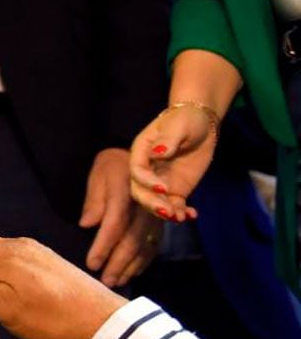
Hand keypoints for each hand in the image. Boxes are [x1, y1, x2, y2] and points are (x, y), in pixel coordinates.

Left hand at [83, 147, 157, 285]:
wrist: (143, 154)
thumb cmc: (112, 165)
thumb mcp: (99, 175)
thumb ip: (94, 200)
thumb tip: (86, 224)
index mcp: (126, 193)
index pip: (114, 224)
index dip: (103, 246)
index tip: (92, 264)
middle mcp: (145, 206)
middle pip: (133, 239)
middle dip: (119, 263)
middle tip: (106, 281)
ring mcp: (156, 215)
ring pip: (146, 245)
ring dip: (132, 266)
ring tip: (118, 281)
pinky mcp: (161, 220)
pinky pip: (155, 243)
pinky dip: (145, 260)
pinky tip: (135, 271)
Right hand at [130, 105, 216, 223]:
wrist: (202, 125)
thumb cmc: (186, 120)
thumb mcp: (179, 125)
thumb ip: (168, 139)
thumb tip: (158, 153)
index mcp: (142, 151)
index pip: (137, 170)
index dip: (146, 181)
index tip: (163, 188)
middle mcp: (147, 169)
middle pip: (141, 190)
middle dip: (152, 203)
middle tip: (168, 211)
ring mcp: (160, 181)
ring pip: (156, 201)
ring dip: (166, 212)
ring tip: (179, 217)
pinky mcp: (176, 189)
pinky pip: (174, 205)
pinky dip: (181, 212)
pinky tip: (191, 215)